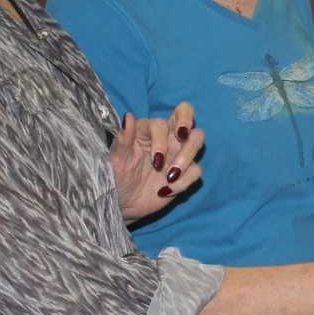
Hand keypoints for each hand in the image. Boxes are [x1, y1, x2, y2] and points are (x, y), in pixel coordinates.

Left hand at [111, 103, 204, 222]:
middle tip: (182, 138)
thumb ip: (124, 138)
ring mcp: (178, 152)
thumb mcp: (116, 159)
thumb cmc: (117, 176)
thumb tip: (128, 116)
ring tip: (170, 177)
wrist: (124, 201)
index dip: (162, 139)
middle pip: (186, 113)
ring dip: (186, 157)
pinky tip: (166, 190)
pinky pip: (196, 170)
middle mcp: (166, 136)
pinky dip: (184, 181)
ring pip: (197, 139)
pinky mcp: (186, 171)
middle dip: (187, 124)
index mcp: (147, 129)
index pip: (162, 122)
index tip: (157, 160)